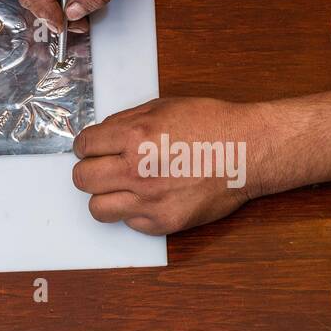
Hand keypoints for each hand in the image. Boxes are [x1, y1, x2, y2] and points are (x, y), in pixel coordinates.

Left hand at [71, 97, 267, 234]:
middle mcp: (136, 170)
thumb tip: (102, 135)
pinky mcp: (163, 222)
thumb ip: (127, 121)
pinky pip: (129, 223)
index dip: (86, 147)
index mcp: (134, 135)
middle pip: (83, 179)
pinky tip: (150, 199)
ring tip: (121, 188)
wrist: (247, 152)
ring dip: (104, 197)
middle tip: (102, 169)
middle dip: (89, 171)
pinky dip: (134, 212)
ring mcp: (149, 200)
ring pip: (97, 208)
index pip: (84, 146)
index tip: (91, 150)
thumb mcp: (164, 107)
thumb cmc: (213, 125)